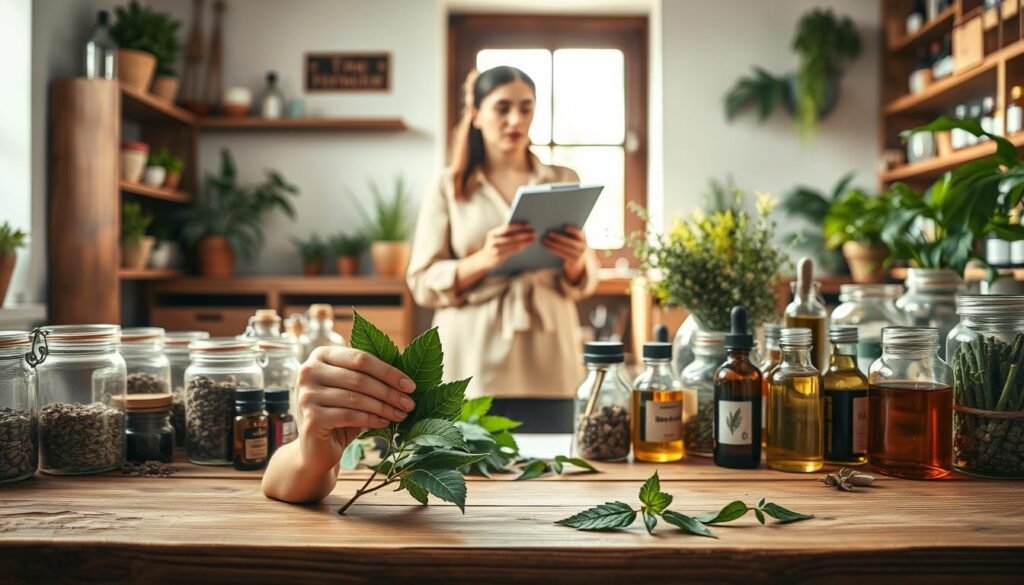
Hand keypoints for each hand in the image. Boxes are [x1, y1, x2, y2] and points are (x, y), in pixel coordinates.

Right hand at [295, 347, 416, 470]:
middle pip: (359, 378)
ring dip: (384, 407)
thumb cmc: (339, 413)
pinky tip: (385, 422)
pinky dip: (371, 419)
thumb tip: (406, 377)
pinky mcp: (311, 418)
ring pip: (356, 398)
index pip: (360, 358)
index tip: (411, 386)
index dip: (389, 372)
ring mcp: (307, 394)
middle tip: (409, 404)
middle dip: (389, 392)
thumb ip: (370, 376)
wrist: (315, 447)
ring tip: (401, 414)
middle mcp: (309, 371)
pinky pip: (350, 416)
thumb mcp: (353, 389)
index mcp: (321, 355)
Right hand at [472, 222, 536, 271]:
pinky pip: (513, 251)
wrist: (485, 259)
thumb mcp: (496, 237)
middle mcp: (493, 241)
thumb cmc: (494, 245)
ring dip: (525, 241)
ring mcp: (495, 250)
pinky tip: (528, 244)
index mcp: (492, 233)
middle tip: (534, 232)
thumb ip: (505, 232)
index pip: (507, 228)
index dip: (518, 226)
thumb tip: (522, 226)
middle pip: (512, 237)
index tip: (528, 224)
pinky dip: (522, 247)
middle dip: (524, 234)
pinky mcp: (499, 257)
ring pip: (514, 245)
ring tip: (533, 238)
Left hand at [542, 225, 587, 282]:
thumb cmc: (573, 245)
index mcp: (583, 238)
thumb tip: (559, 225)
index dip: (573, 230)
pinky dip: (553, 250)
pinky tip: (547, 246)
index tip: (565, 226)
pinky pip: (562, 254)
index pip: (579, 233)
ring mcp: (578, 255)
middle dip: (558, 237)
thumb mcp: (575, 239)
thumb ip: (570, 233)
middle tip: (548, 233)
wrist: (578, 262)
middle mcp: (583, 247)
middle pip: (569, 242)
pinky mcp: (573, 261)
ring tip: (544, 240)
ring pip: (564, 249)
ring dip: (553, 244)